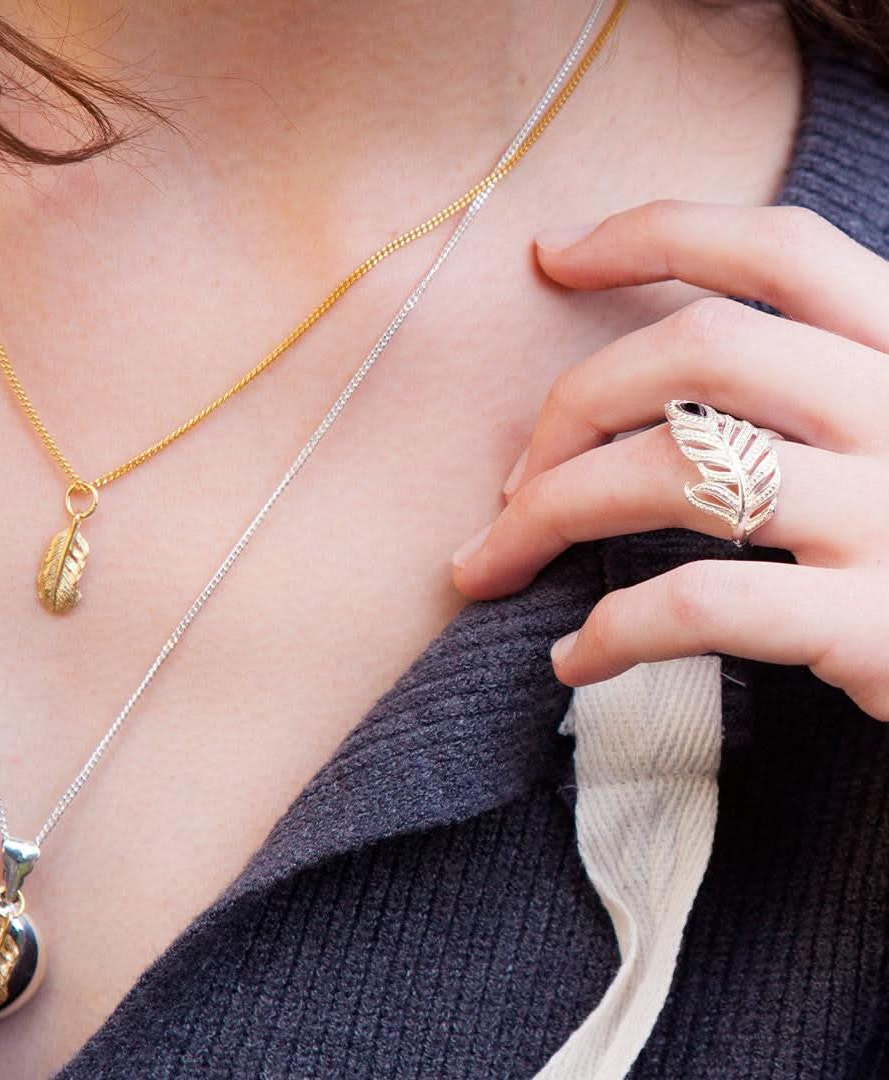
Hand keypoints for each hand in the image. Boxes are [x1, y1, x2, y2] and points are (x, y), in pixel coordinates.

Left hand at [451, 200, 888, 721]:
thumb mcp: (887, 434)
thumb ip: (813, 388)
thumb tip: (639, 382)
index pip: (779, 252)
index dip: (651, 236)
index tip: (550, 255)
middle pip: (698, 348)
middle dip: (569, 408)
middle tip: (511, 483)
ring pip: (671, 469)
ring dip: (546, 516)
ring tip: (498, 565)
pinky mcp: (873, 625)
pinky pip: (700, 602)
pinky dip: (611, 629)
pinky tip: (574, 659)